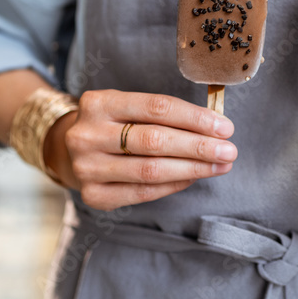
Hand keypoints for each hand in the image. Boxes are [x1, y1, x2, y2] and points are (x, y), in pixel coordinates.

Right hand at [44, 90, 236, 210]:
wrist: (68, 151)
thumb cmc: (111, 126)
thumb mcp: (127, 108)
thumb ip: (163, 115)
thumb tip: (214, 128)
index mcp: (98, 103)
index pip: (155, 107)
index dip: (194, 118)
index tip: (224, 127)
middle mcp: (87, 134)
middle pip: (154, 140)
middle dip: (198, 146)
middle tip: (229, 150)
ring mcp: (87, 167)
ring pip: (151, 169)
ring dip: (192, 169)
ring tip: (219, 166)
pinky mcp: (93, 195)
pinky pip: (143, 192)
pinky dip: (173, 185)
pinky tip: (193, 178)